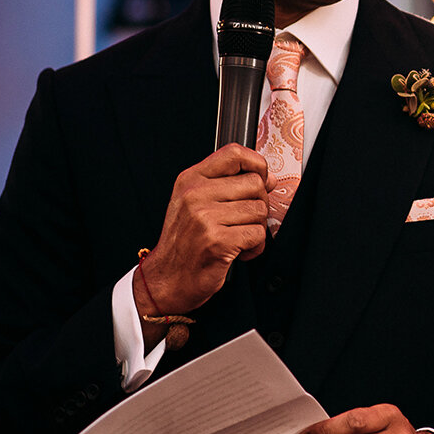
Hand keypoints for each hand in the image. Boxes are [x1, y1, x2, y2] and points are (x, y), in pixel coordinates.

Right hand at [138, 144, 267, 316]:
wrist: (166, 280)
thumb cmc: (184, 243)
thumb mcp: (195, 204)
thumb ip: (228, 186)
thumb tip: (268, 178)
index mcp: (190, 180)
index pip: (234, 153)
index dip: (257, 164)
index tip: (260, 180)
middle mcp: (195, 194)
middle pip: (255, 184)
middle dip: (258, 205)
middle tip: (243, 221)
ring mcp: (204, 217)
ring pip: (259, 210)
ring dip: (255, 229)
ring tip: (236, 238)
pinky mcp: (217, 240)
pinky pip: (258, 234)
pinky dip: (255, 247)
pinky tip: (238, 252)